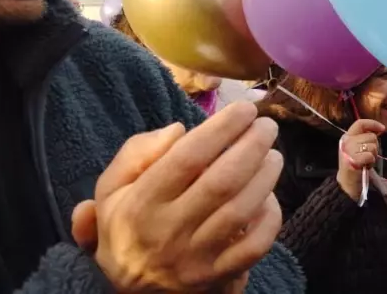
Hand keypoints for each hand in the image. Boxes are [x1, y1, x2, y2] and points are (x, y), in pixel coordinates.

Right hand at [89, 102, 283, 292]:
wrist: (129, 290)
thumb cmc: (127, 226)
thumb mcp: (112, 188)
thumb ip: (136, 153)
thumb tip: (178, 130)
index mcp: (141, 204)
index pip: (187, 158)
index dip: (221, 128)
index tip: (244, 109)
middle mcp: (168, 231)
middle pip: (222, 182)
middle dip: (252, 146)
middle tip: (268, 126)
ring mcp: (195, 257)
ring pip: (241, 211)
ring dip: (265, 177)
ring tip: (273, 155)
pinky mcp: (218, 276)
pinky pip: (255, 246)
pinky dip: (270, 218)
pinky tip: (270, 197)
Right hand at [337, 119, 384, 200]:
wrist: (347, 182)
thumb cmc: (355, 163)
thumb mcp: (356, 147)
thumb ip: (364, 137)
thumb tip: (380, 129)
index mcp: (347, 136)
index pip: (360, 123)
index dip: (373, 124)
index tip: (382, 128)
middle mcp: (346, 142)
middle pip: (371, 136)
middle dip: (375, 146)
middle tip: (368, 156)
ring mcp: (348, 151)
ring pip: (373, 146)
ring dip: (373, 155)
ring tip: (366, 162)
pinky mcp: (353, 161)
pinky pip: (370, 156)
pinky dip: (371, 162)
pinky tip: (365, 166)